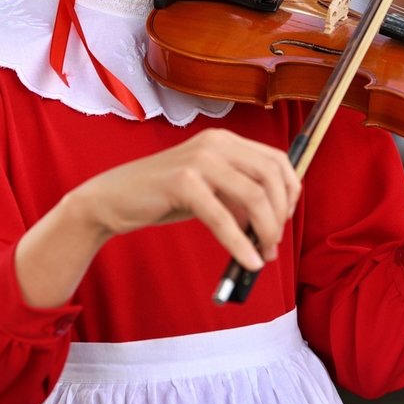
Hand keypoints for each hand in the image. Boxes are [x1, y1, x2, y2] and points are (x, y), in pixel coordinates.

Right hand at [69, 128, 300, 270]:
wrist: (113, 198)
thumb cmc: (162, 195)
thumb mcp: (208, 189)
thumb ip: (238, 197)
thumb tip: (272, 225)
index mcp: (225, 140)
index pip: (277, 159)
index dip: (290, 191)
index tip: (286, 218)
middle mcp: (216, 143)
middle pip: (271, 177)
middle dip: (280, 215)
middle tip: (273, 244)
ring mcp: (199, 160)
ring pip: (254, 196)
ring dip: (266, 231)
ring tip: (263, 255)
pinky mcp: (183, 183)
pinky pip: (224, 218)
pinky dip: (241, 244)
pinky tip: (249, 262)